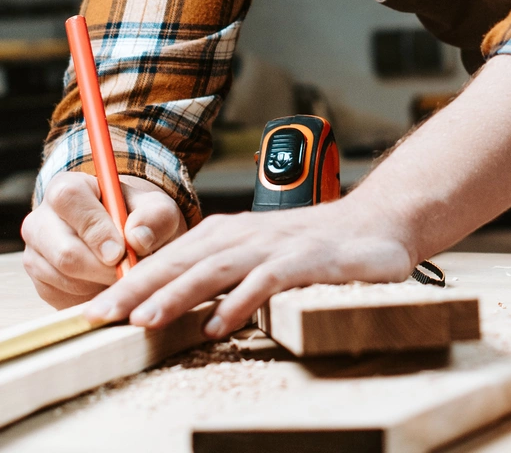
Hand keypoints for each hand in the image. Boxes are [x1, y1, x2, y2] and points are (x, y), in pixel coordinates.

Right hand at [22, 172, 186, 308]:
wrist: (130, 243)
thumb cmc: (141, 220)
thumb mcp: (158, 211)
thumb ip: (154, 217)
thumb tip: (138, 238)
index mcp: (68, 188)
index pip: (69, 198)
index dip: (95, 227)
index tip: (120, 251)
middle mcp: (42, 219)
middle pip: (65, 251)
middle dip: (104, 268)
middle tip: (129, 270)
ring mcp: (36, 252)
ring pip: (65, 277)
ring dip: (101, 281)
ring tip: (122, 272)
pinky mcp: (40, 282)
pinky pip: (64, 296)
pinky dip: (92, 295)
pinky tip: (106, 283)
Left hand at [83, 198, 414, 337]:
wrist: (377, 222)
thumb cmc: (317, 243)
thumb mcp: (266, 252)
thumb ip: (228, 271)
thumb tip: (182, 302)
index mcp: (233, 232)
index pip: (172, 255)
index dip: (132, 281)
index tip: (96, 309)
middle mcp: (248, 234)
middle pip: (184, 260)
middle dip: (138, 288)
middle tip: (100, 316)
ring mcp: (277, 244)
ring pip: (217, 267)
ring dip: (178, 293)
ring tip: (145, 321)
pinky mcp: (308, 259)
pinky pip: (267, 280)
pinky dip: (240, 301)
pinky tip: (217, 325)